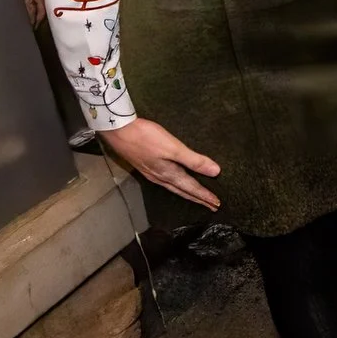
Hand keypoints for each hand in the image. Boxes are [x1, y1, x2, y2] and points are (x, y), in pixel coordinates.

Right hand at [100, 116, 221, 210]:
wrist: (119, 131)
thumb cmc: (146, 138)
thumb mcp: (173, 148)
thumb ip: (194, 160)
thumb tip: (215, 172)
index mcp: (169, 174)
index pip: (191, 188)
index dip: (205, 196)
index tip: (217, 204)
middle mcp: (160, 177)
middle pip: (183, 191)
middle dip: (198, 199)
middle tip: (212, 207)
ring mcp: (152, 173)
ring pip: (175, 188)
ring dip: (188, 193)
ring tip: (198, 198)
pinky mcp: (146, 167)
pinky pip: (167, 182)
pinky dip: (177, 186)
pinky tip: (176, 182)